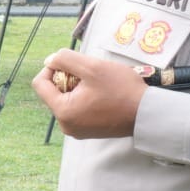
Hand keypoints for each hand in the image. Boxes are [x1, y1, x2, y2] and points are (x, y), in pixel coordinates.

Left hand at [32, 49, 146, 138]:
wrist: (149, 113)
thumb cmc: (122, 89)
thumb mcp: (92, 67)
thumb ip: (65, 59)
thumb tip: (49, 61)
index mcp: (63, 112)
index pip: (40, 84)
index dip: (52, 68)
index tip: (71, 63)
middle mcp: (66, 126)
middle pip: (53, 92)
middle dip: (67, 78)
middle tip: (89, 74)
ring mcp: (77, 131)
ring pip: (66, 100)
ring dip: (77, 87)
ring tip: (98, 84)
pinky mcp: (89, 131)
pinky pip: (78, 110)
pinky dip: (85, 98)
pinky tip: (102, 94)